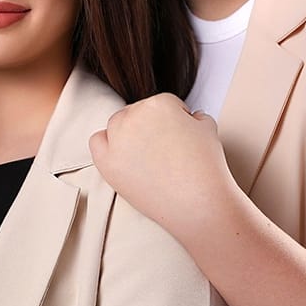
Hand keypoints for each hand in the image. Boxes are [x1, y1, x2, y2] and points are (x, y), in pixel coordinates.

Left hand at [87, 92, 233, 245]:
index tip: (178, 140)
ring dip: (128, 136)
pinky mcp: (107, 162)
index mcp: (159, 103)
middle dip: (149, 128)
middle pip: (136, 113)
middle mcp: (135, 116)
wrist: (197, 202)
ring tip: (147, 157)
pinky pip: (97, 143)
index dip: (172, 123)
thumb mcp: (208, 129)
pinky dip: (107, 146)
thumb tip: (192, 118)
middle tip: (163, 151)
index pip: (160, 104)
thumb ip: (196, 117)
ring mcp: (118, 139)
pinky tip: (124, 158)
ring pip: (116, 125)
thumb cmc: (205, 167)